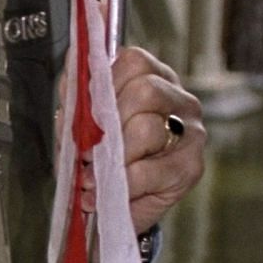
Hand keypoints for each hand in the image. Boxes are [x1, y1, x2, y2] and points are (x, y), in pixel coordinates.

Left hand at [81, 47, 205, 236]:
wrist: (116, 200)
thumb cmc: (102, 153)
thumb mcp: (83, 122)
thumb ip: (77, 99)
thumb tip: (71, 78)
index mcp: (153, 78)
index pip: (134, 61)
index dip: (104, 83)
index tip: (84, 110)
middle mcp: (179, 100)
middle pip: (144, 91)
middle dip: (108, 123)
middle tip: (85, 150)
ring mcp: (191, 132)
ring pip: (147, 129)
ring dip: (112, 155)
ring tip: (90, 176)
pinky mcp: (191, 167)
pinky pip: (151, 171)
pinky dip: (121, 184)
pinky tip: (103, 193)